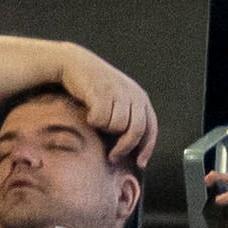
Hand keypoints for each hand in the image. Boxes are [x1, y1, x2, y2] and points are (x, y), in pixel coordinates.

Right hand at [51, 45, 158, 170]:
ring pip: (117, 126)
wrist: (76, 64)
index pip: (151, 128)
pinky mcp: (102, 92)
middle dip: (125, 147)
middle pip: (136, 131)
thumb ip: (130, 118)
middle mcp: (133, 94)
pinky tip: (88, 111)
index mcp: (141, 97)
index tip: (140, 163)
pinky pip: (100, 120)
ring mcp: (118, 92)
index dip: (147, 148)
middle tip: (113, 156)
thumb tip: (136, 152)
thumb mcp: (119, 100)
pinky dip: (93, 120)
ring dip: (105, 128)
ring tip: (97, 118)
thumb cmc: (96, 88)